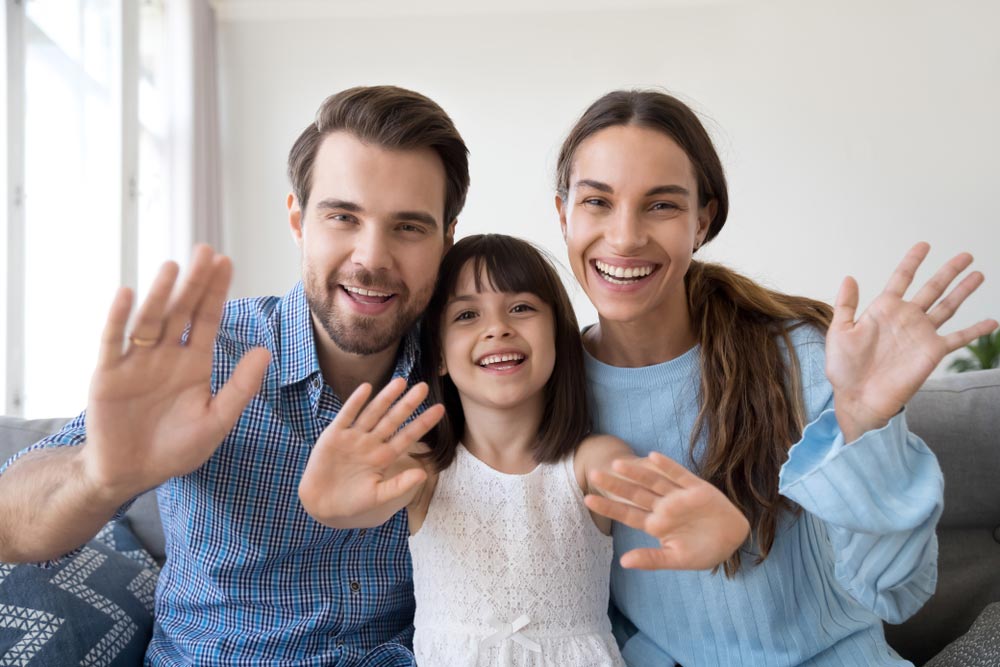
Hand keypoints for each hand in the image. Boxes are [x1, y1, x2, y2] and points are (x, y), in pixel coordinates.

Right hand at [80, 245, 270, 500]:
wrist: (132, 474)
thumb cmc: (176, 449)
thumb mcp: (216, 420)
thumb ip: (240, 387)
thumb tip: (266, 351)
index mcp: (193, 363)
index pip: (207, 319)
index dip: (216, 291)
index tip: (226, 262)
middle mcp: (165, 355)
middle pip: (181, 311)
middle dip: (194, 282)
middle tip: (205, 250)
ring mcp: (136, 362)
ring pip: (150, 320)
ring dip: (160, 293)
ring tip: (172, 266)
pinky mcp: (108, 374)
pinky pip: (113, 341)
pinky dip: (119, 317)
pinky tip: (128, 293)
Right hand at [298, 378, 443, 525]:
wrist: (321, 504)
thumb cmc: (352, 502)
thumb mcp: (378, 496)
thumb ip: (400, 485)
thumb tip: (424, 474)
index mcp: (384, 457)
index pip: (408, 436)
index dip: (423, 423)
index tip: (440, 409)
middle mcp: (371, 443)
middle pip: (392, 419)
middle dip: (407, 404)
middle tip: (423, 387)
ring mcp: (353, 437)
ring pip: (372, 413)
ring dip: (385, 398)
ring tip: (400, 382)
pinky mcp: (334, 435)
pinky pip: (347, 415)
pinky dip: (355, 402)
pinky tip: (366, 388)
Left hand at [585, 452, 749, 569]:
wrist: (733, 540)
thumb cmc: (703, 551)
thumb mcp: (676, 559)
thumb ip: (651, 559)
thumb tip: (623, 562)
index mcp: (656, 525)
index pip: (627, 514)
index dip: (608, 506)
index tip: (587, 499)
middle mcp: (664, 507)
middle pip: (635, 494)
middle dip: (615, 485)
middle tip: (593, 474)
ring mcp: (679, 496)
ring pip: (653, 481)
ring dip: (637, 472)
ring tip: (617, 464)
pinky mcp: (697, 488)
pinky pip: (680, 475)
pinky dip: (667, 466)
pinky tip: (652, 457)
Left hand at [826, 242, 997, 440]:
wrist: (858, 397)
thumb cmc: (843, 368)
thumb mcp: (839, 332)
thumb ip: (846, 304)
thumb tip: (850, 277)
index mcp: (883, 309)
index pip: (902, 278)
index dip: (913, 261)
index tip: (924, 245)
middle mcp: (906, 318)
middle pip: (932, 288)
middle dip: (948, 271)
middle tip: (966, 254)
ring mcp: (921, 334)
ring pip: (948, 306)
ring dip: (964, 291)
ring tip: (979, 274)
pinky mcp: (932, 352)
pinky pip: (959, 338)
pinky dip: (976, 330)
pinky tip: (993, 321)